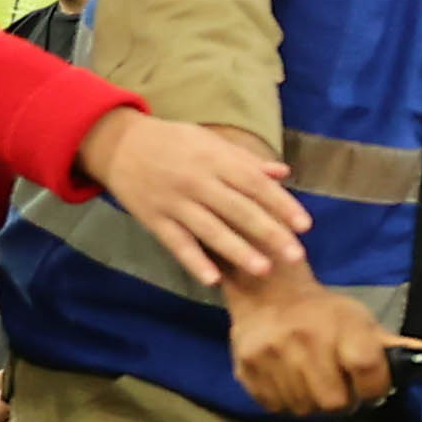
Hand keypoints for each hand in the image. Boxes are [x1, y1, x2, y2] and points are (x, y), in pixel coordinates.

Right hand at [75, 107, 309, 286]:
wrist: (117, 143)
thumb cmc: (172, 141)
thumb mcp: (209, 140)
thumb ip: (246, 161)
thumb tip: (284, 173)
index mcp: (215, 159)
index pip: (255, 184)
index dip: (281, 204)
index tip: (305, 225)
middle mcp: (197, 181)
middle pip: (238, 209)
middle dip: (269, 232)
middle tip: (296, 256)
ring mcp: (174, 201)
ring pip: (210, 229)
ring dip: (238, 250)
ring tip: (264, 269)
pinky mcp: (153, 219)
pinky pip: (176, 243)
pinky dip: (193, 261)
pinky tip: (212, 280)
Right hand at [225, 273, 395, 414]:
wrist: (266, 293)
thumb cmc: (321, 311)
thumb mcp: (358, 318)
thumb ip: (388, 344)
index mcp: (341, 325)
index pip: (368, 371)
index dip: (374, 387)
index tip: (370, 387)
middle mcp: (304, 340)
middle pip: (334, 401)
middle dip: (342, 400)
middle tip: (339, 387)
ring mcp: (271, 356)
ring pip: (304, 408)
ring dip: (313, 402)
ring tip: (313, 381)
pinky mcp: (246, 369)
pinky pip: (275, 406)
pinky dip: (286, 401)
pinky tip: (290, 381)